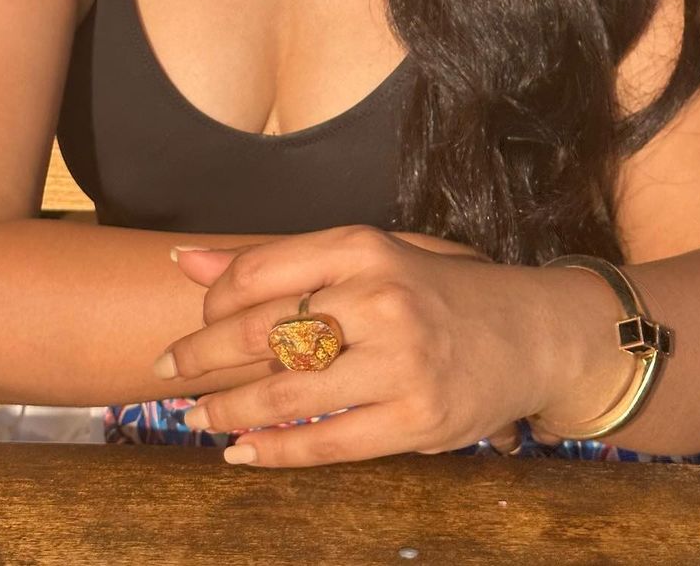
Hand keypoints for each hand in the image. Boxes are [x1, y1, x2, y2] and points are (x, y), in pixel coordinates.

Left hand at [158, 226, 554, 466]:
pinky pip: (327, 444)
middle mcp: (379, 297)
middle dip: (201, 357)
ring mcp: (400, 361)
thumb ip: (279, 261)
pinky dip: (274, 453)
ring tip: (196, 416)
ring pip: (286, 394)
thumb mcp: (365, 258)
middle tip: (167, 372)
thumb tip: (184, 263)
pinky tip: (242, 453)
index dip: (211, 302)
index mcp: (362, 247)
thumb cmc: (433, 290)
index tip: (192, 320)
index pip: (259, 271)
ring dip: (227, 410)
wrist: (531, 331)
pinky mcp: (417, 418)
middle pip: (263, 332)